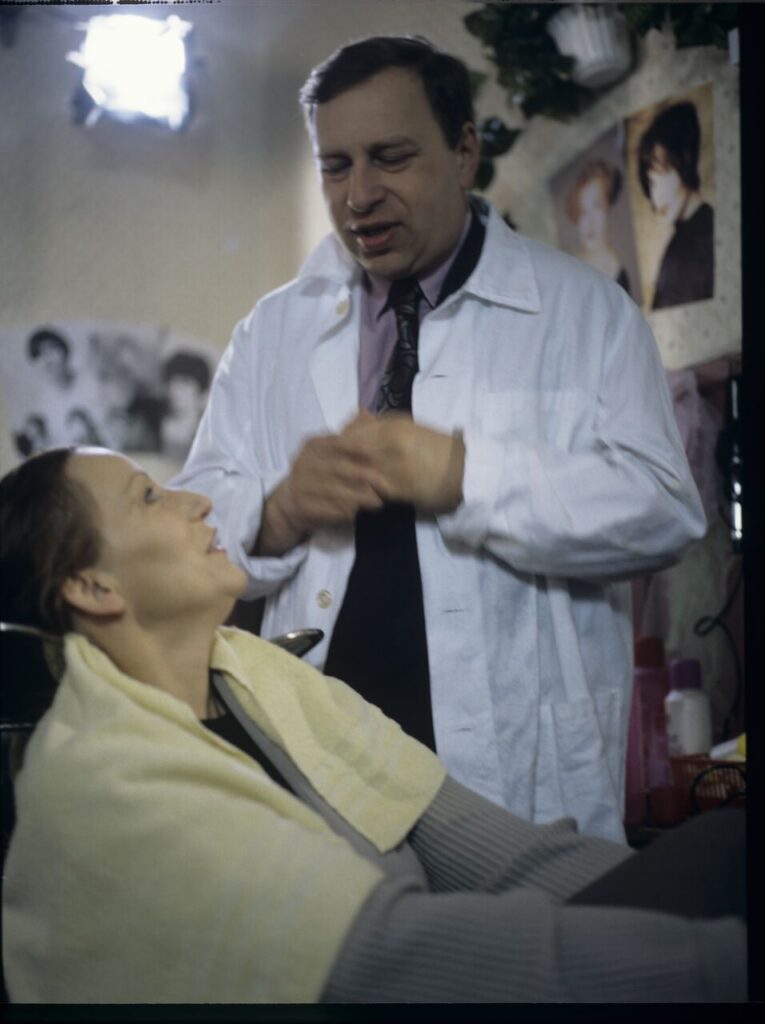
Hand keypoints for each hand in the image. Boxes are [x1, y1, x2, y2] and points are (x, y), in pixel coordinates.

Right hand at [253, 429, 383, 555]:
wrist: (289, 502)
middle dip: (361, 475)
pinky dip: (343, 511)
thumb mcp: (329, 451)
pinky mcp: (301, 505)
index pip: (334, 443)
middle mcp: (303, 462)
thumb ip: (348, 434)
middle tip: (381, 482)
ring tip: (376, 502)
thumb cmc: (319, 473)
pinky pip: (325, 508)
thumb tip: (367, 412)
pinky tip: (356, 513)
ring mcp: (300, 484)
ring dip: (357, 497)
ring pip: (333, 490)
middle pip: (336, 468)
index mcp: (312, 446)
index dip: (354, 448)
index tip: (373, 453)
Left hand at [341, 411, 464, 513]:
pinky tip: (356, 499)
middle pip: (348, 452)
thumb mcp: (406, 428)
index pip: (349, 433)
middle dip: (336, 465)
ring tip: (340, 489)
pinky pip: (369, 490)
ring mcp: (393, 463)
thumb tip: (356, 416)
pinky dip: (359, 495)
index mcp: (392, 424)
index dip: (335, 447)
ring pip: (356, 471)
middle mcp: (390, 439)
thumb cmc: (433, 450)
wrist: (463, 471)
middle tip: (329, 477)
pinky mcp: (398, 486)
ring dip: (346, 481)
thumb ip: (380, 424)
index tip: (330, 458)